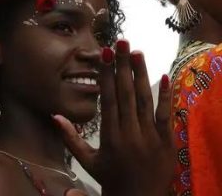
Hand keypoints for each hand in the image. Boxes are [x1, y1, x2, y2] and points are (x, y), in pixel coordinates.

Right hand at [56, 39, 175, 195]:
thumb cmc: (111, 180)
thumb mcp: (88, 162)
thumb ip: (71, 138)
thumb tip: (55, 115)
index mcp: (110, 137)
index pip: (108, 99)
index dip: (107, 74)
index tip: (106, 53)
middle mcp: (129, 134)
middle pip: (126, 94)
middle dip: (123, 66)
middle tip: (122, 41)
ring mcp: (149, 137)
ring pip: (145, 100)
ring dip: (141, 74)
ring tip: (137, 51)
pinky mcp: (166, 141)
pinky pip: (166, 115)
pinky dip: (166, 96)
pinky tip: (165, 76)